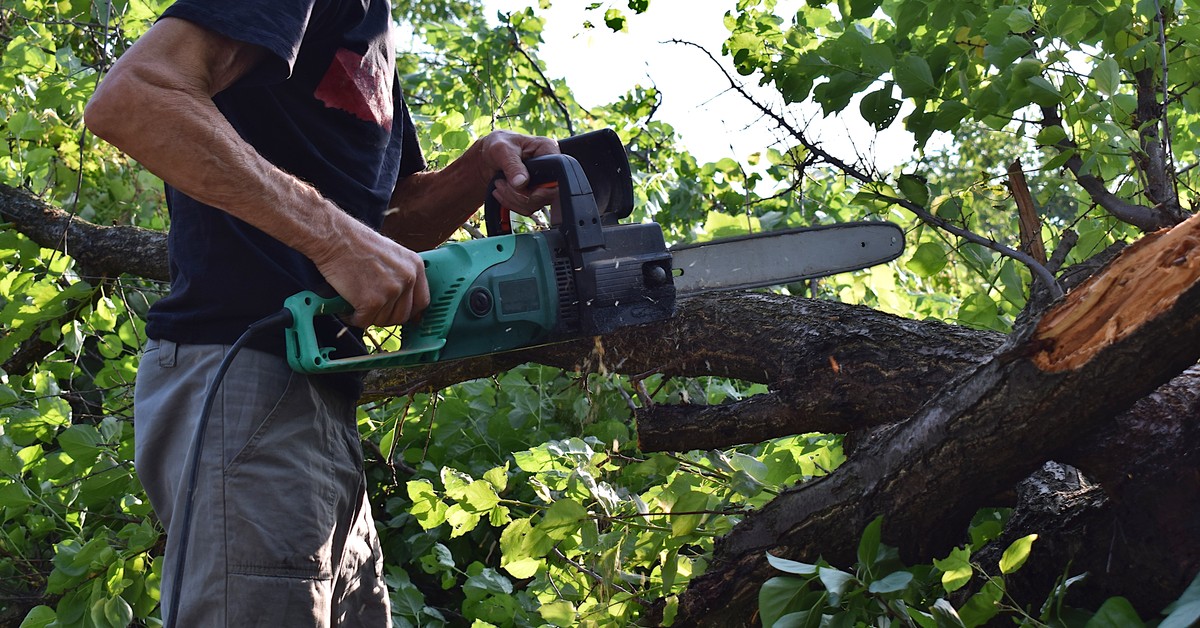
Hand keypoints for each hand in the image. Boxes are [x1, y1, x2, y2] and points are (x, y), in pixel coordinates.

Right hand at [312, 219, 429, 328]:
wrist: (335, 238)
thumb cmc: (357, 244)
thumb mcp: (392, 256)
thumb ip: (402, 277)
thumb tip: (405, 302)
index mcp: (415, 267)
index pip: (422, 302)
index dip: (409, 312)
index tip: (399, 314)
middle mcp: (407, 279)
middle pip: (403, 316)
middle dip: (385, 316)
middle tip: (371, 309)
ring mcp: (391, 291)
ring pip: (383, 321)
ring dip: (368, 316)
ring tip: (356, 302)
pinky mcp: (372, 301)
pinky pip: (365, 322)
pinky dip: (353, 318)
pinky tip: (347, 306)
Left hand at [476, 130, 560, 218]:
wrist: (487, 157)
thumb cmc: (496, 145)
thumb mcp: (502, 150)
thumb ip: (512, 166)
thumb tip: (521, 183)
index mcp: (547, 149)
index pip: (557, 174)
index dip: (544, 187)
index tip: (526, 189)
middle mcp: (549, 167)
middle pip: (548, 194)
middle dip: (522, 194)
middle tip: (502, 183)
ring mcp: (543, 182)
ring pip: (536, 203)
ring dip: (514, 199)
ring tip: (500, 184)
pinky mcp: (535, 193)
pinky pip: (529, 207)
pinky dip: (513, 203)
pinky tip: (503, 192)